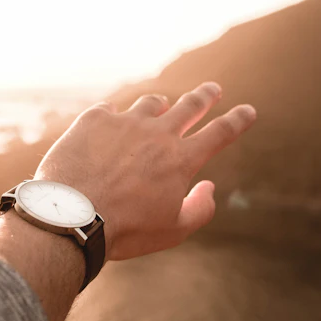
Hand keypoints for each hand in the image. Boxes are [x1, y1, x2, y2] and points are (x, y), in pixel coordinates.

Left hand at [34, 81, 255, 260]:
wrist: (73, 217)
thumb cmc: (125, 230)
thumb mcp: (173, 231)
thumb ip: (200, 209)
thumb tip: (210, 187)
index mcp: (182, 159)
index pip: (220, 133)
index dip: (237, 120)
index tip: (247, 110)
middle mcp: (158, 133)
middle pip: (190, 106)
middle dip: (205, 96)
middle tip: (212, 89)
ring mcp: (125, 122)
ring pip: (151, 103)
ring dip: (159, 106)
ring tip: (161, 107)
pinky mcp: (94, 119)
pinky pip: (110, 109)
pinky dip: (114, 117)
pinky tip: (109, 123)